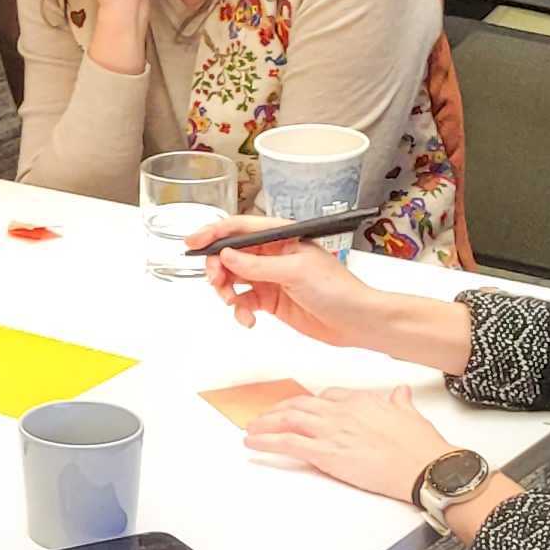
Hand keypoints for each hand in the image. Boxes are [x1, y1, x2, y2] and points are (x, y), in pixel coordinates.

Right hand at [203, 234, 393, 350]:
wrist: (356, 321)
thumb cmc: (338, 289)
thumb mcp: (296, 272)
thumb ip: (258, 265)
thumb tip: (227, 256)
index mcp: (281, 237)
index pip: (240, 228)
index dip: (214, 232)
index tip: (193, 242)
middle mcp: (272, 254)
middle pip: (230, 254)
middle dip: (217, 268)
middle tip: (216, 283)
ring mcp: (269, 278)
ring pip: (232, 279)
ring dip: (226, 292)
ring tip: (233, 304)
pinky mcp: (270, 301)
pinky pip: (242, 302)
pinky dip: (239, 311)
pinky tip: (248, 319)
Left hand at [243, 384, 450, 502]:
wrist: (423, 465)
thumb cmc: (419, 445)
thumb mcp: (410, 414)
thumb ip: (399, 401)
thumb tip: (400, 393)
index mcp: (360, 400)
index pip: (325, 396)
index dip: (307, 402)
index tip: (298, 407)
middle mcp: (341, 412)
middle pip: (300, 405)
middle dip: (278, 410)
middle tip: (265, 417)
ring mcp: (331, 431)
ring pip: (287, 420)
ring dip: (265, 424)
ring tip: (252, 429)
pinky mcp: (325, 453)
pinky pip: (287, 443)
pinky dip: (266, 441)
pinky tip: (253, 443)